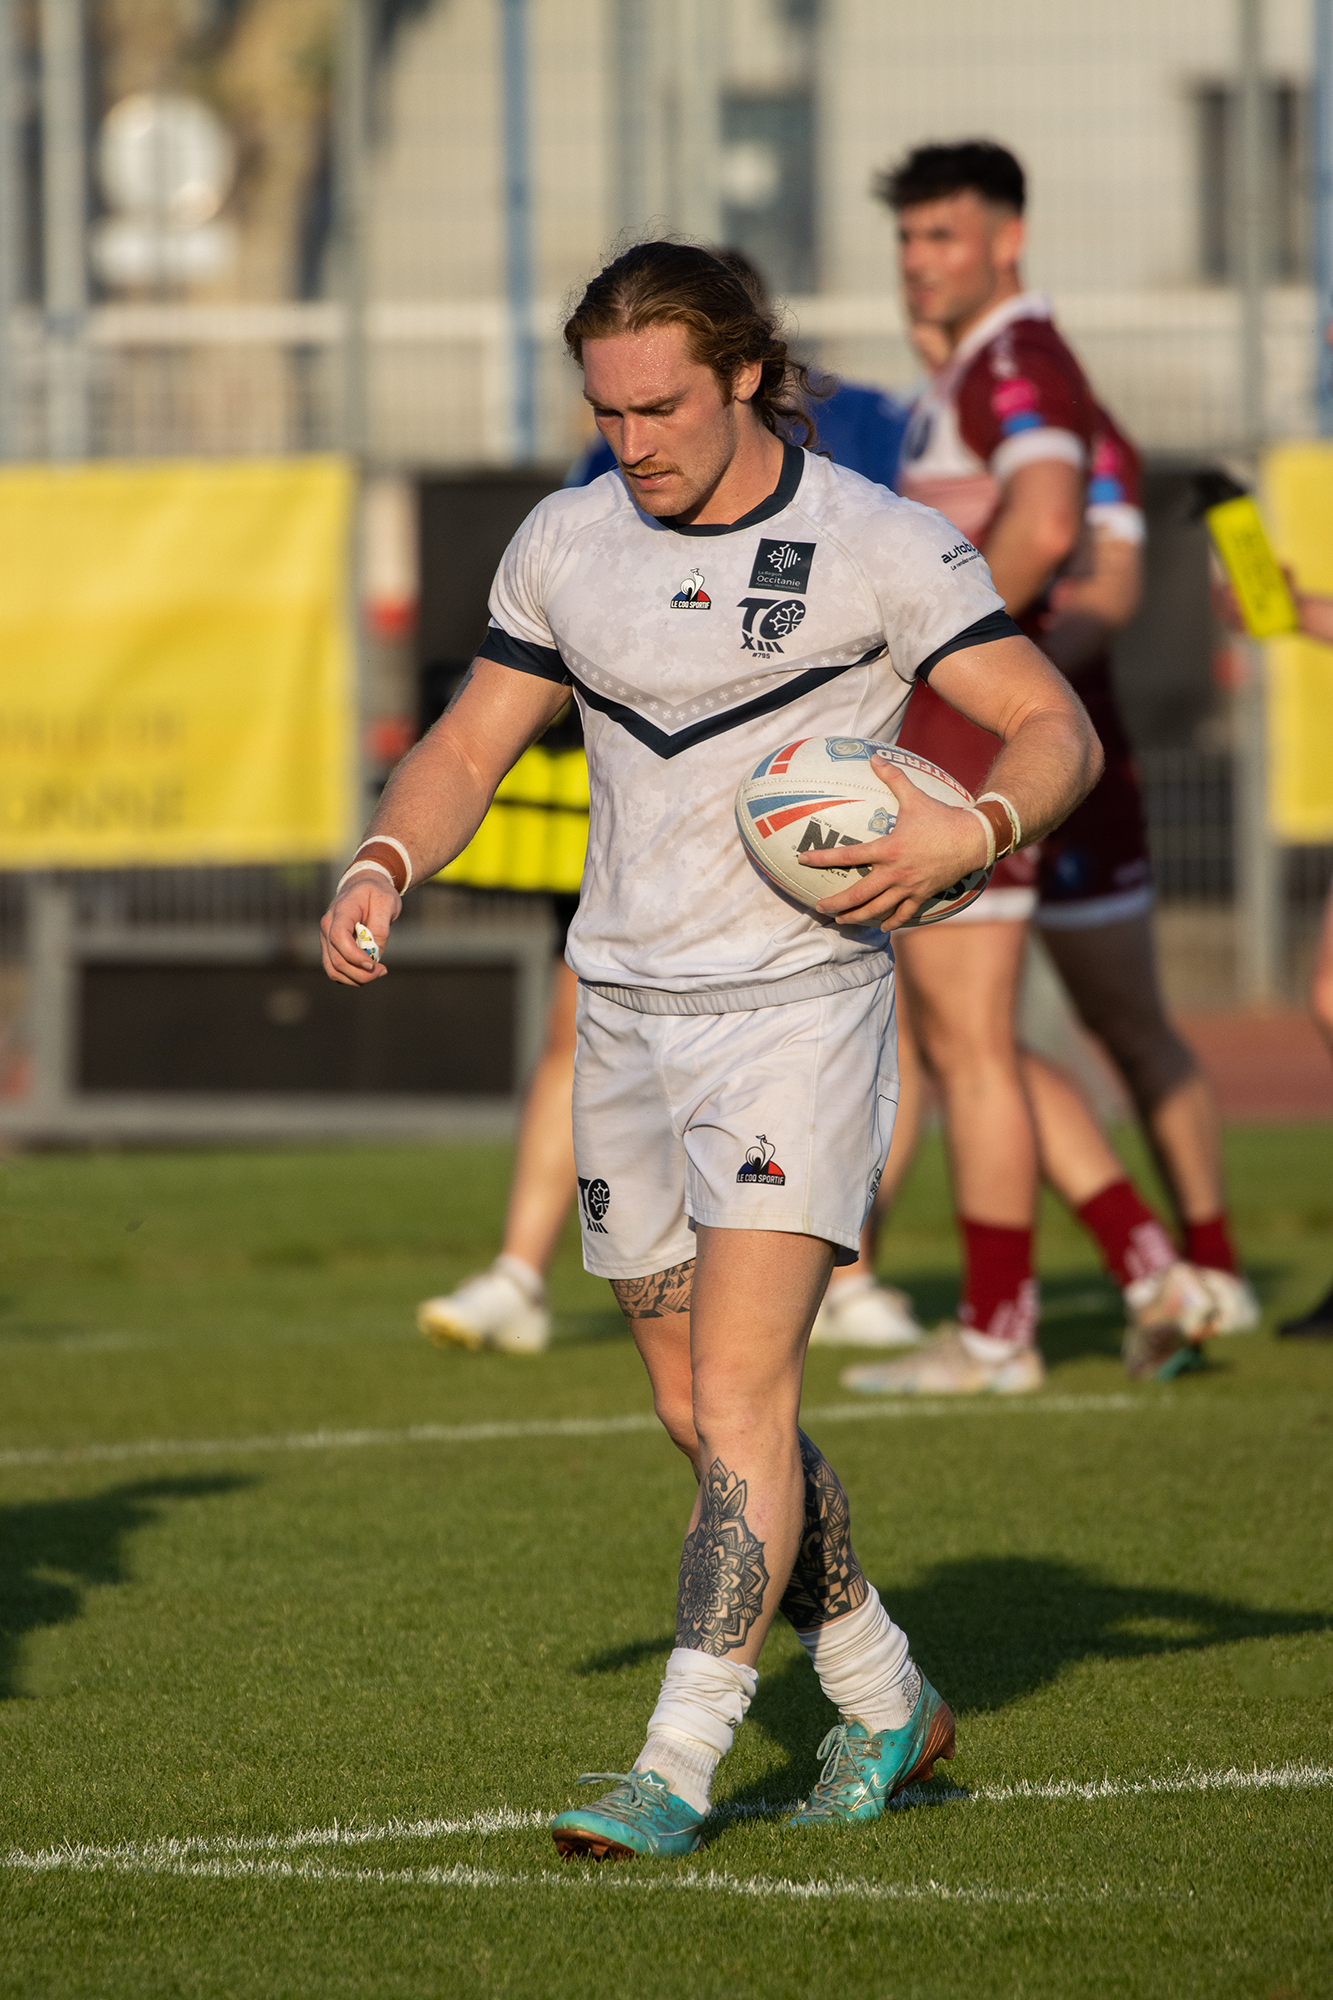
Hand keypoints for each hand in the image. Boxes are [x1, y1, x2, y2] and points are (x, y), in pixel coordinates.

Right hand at [319, 871, 400, 984]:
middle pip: (337, 960)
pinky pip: (336, 970)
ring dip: (356, 978)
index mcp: (341, 911)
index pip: (339, 937)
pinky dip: (352, 976)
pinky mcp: (330, 948)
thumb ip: (381, 928)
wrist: (364, 887)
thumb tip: (374, 954)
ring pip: (333, 970)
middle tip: (383, 970)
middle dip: (361, 973)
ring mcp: (326, 938)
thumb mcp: (387, 902)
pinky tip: (368, 970)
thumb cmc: (377, 893)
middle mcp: (328, 926)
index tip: (373, 964)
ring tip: (378, 972)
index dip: (353, 955)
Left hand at [798, 758, 988, 931]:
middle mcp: (895, 872)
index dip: (823, 858)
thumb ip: (892, 777)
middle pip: (859, 894)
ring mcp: (909, 887)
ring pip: (878, 909)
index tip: (803, 859)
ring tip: (841, 921)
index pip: (849, 856)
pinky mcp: (923, 895)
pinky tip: (881, 927)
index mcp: (889, 849)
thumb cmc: (942, 817)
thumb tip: (874, 757)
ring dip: (857, 917)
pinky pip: (904, 914)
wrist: (974, 840)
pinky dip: (891, 922)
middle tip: (819, 908)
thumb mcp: (915, 796)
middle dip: (836, 903)